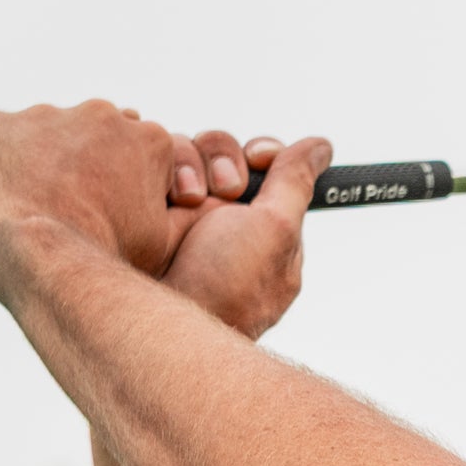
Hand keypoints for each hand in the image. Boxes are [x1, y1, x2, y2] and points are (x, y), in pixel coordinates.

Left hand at [0, 100, 186, 291]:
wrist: (37, 258)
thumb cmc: (105, 257)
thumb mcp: (161, 244)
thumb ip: (170, 213)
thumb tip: (182, 205)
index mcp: (145, 139)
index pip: (144, 156)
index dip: (134, 189)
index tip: (120, 217)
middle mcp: (95, 113)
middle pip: (93, 139)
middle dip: (87, 170)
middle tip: (78, 217)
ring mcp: (39, 114)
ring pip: (42, 140)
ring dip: (41, 169)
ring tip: (36, 216)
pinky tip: (2, 207)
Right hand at [162, 131, 331, 338]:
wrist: (157, 318)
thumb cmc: (227, 288)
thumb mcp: (274, 231)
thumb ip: (295, 184)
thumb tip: (321, 147)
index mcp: (263, 229)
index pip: (269, 171)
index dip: (264, 155)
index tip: (257, 158)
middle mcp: (221, 219)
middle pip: (222, 153)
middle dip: (220, 159)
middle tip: (221, 190)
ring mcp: (180, 214)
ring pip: (183, 152)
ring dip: (186, 163)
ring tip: (184, 199)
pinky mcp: (143, 207)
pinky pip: (150, 163)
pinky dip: (156, 168)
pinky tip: (159, 195)